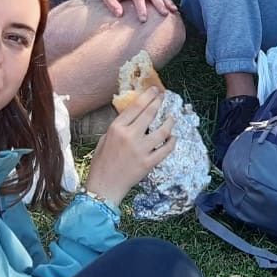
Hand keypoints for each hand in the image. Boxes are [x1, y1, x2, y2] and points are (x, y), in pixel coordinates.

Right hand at [84, 87, 174, 204]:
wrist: (104, 186)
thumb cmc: (102, 162)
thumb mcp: (105, 139)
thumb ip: (119, 127)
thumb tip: (134, 114)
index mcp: (117, 128)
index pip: (136, 106)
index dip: (147, 96)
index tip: (154, 90)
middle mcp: (129, 136)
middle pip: (150, 113)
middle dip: (159, 102)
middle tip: (164, 97)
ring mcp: (140, 150)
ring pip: (162, 131)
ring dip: (170, 122)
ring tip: (172, 118)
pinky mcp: (148, 163)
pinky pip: (166, 149)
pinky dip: (172, 142)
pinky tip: (174, 137)